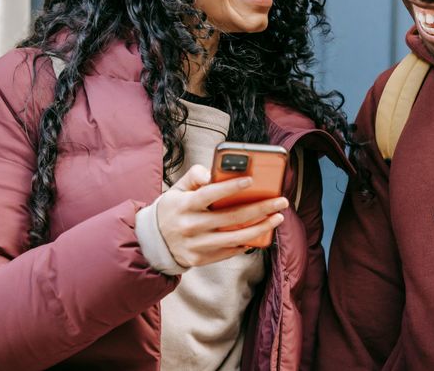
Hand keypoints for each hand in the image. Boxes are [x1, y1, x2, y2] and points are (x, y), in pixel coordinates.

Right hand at [156, 164, 287, 267]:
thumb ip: (194, 176)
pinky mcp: (200, 259)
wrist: (153, 242)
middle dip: (260, 208)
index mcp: (183, 205)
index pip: (209, 194)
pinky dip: (246, 242)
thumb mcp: (177, 189)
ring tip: (278, 218)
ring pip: (234, 237)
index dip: (230, 187)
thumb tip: (211, 173)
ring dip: (260, 228)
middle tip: (281, 201)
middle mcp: (190, 226)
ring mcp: (196, 245)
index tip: (251, 180)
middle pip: (230, 218)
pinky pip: (229, 251)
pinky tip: (260, 233)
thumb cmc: (172, 209)